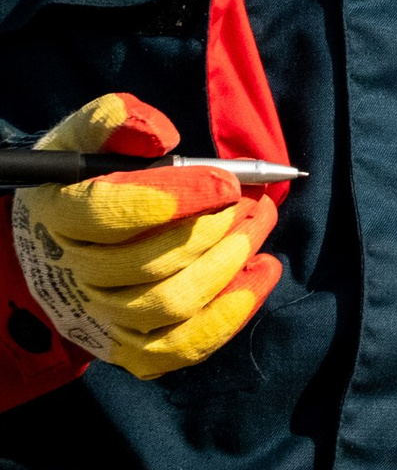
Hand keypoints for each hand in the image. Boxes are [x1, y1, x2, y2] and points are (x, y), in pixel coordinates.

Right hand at [11, 96, 280, 379]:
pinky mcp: (127, 345)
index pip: (111, 214)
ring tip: (260, 226)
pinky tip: (262, 273)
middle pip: (151, 265)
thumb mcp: (93, 133)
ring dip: (229, 266)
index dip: (178, 197)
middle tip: (256, 203)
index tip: (228, 182)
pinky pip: (177, 348)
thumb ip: (117, 121)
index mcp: (60, 214)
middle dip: (217, 231)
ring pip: (169, 305)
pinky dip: (228, 317)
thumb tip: (158, 134)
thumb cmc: (91, 175)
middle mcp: (76, 271)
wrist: (62, 236)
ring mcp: (101, 313)